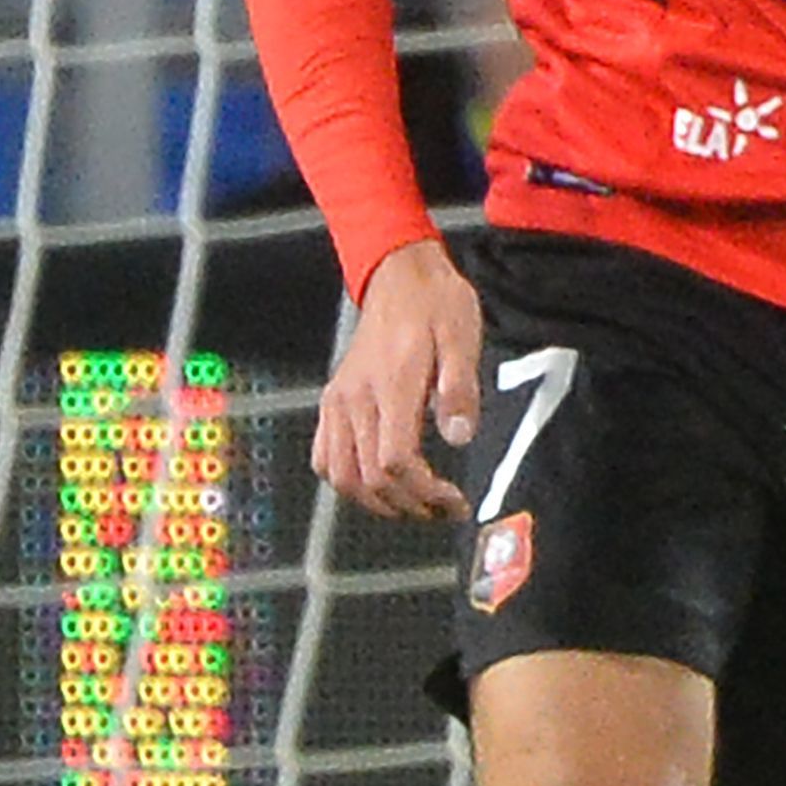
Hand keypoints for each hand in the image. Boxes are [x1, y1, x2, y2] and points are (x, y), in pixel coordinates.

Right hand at [315, 236, 482, 520]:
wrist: (401, 276)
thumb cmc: (436, 306)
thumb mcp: (463, 339)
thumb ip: (459, 389)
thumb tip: (458, 437)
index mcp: (391, 386)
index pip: (395, 461)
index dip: (424, 491)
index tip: (453, 500)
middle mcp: (355, 399)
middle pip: (368, 477)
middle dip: (406, 504)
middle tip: (440, 509)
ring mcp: (338, 401)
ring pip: (340, 474)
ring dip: (375, 501)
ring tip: (412, 503)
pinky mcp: (332, 400)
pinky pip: (323, 455)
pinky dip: (346, 480)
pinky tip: (377, 483)